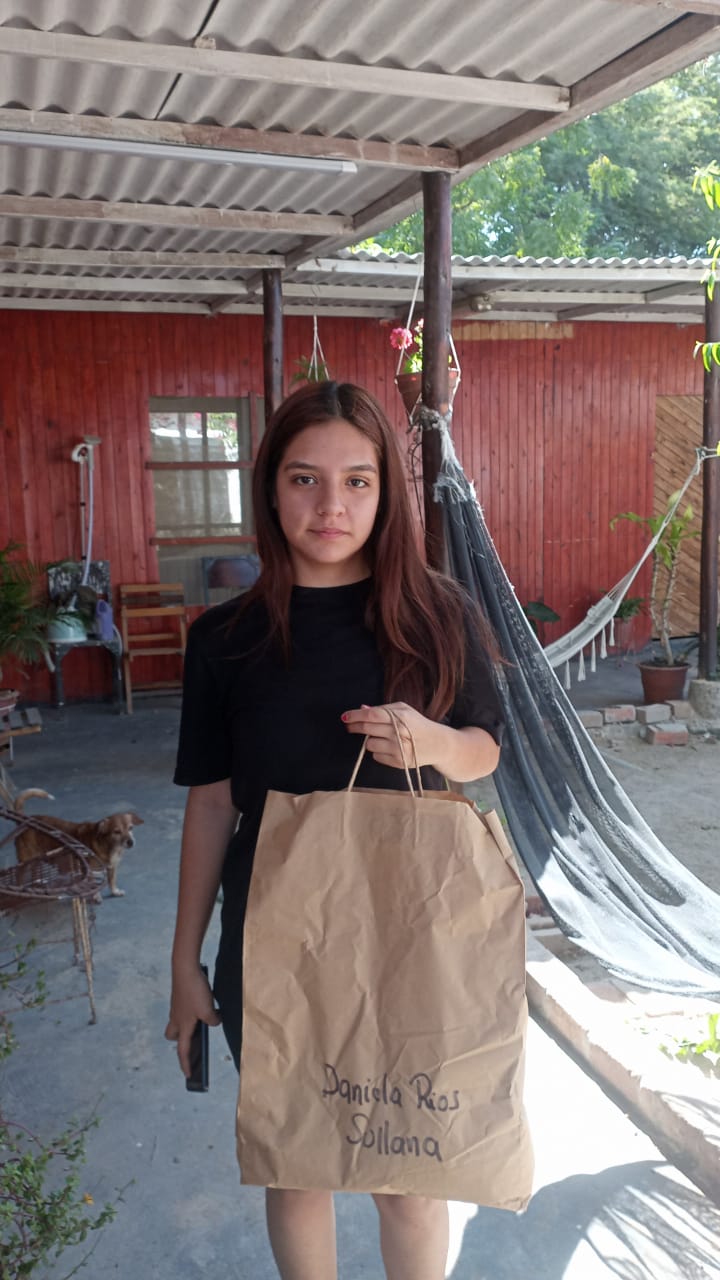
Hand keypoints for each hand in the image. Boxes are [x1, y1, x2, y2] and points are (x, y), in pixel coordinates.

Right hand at [165, 961, 220, 1077]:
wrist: (185, 968)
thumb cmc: (195, 992)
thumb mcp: (208, 1010)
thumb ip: (212, 1020)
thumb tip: (214, 1022)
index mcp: (183, 1026)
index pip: (182, 1050)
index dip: (185, 1064)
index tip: (188, 1075)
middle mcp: (176, 1018)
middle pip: (173, 1036)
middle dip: (181, 1041)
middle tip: (194, 1040)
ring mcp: (177, 1007)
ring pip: (178, 1022)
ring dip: (187, 1026)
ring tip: (204, 1021)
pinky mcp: (180, 997)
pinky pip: (184, 1011)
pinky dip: (192, 1013)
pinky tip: (205, 1005)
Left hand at [341, 701, 442, 771]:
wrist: (437, 743)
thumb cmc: (417, 724)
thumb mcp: (404, 711)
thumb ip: (383, 709)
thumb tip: (362, 709)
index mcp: (400, 716)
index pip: (372, 715)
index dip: (355, 716)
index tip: (344, 717)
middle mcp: (398, 732)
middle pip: (367, 729)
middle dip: (355, 727)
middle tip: (350, 727)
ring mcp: (398, 748)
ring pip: (369, 745)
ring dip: (371, 741)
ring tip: (383, 738)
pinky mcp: (398, 761)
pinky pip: (376, 756)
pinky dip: (379, 752)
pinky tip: (390, 748)